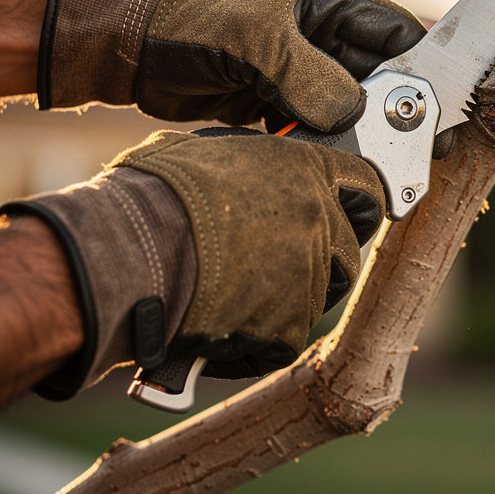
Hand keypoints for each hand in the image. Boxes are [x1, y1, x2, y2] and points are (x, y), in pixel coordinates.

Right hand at [2, 127, 383, 396]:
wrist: (128, 254)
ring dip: (287, 300)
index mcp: (306, 169)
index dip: (356, 203)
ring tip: (238, 296)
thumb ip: (252, 163)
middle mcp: (319, 219)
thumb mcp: (208, 152)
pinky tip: (221, 328)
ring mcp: (310, 274)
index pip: (366, 185)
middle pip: (348, 250)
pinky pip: (285, 339)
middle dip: (324, 261)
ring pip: (318, 297)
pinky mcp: (290, 326)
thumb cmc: (152, 196)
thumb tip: (248, 168)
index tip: (350, 214)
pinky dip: (256, 341)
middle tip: (281, 267)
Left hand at [38, 0, 425, 131]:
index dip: (420, 66)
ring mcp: (296, 66)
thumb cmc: (188, 20)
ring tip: (379, 165)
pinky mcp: (274, 97)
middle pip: (375, 73)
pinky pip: (314, 123)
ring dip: (359, 132)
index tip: (437, 108)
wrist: (127, 45)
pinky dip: (324, 143)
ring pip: (347, 103)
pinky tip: (333, 163)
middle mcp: (316, 30)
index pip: (391, 29)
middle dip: (392, 110)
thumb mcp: (254, 39)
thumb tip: (352, 112)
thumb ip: (307, 74)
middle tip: (413, 151)